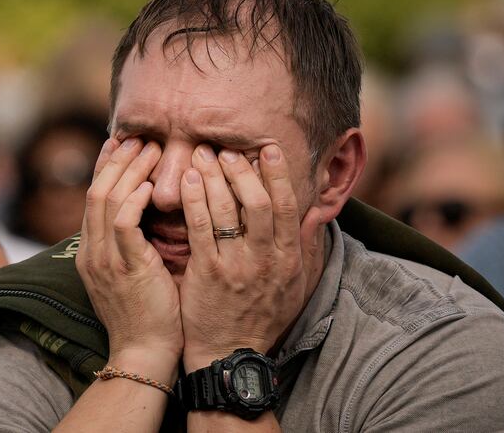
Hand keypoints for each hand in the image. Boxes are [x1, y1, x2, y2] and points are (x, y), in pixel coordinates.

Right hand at [76, 138, 182, 379]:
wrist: (143, 353)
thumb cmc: (148, 313)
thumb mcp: (131, 272)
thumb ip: (132, 243)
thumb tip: (147, 211)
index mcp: (91, 251)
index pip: (94, 197)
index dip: (105, 167)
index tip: (121, 143)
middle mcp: (91, 251)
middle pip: (96, 190)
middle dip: (118, 161)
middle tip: (139, 138)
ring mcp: (104, 260)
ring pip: (107, 200)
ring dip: (129, 171)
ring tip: (150, 150)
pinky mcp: (125, 268)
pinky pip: (124, 224)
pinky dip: (135, 200)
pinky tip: (150, 186)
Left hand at [179, 144, 322, 370]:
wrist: (230, 354)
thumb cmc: (263, 317)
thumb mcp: (295, 285)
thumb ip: (304, 246)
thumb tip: (317, 211)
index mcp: (287, 260)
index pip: (286, 207)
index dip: (278, 175)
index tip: (268, 149)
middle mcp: (265, 260)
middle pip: (258, 203)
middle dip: (241, 170)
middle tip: (226, 148)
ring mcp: (235, 267)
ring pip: (227, 211)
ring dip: (214, 177)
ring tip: (202, 155)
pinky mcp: (207, 274)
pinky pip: (199, 228)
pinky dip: (194, 200)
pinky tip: (187, 181)